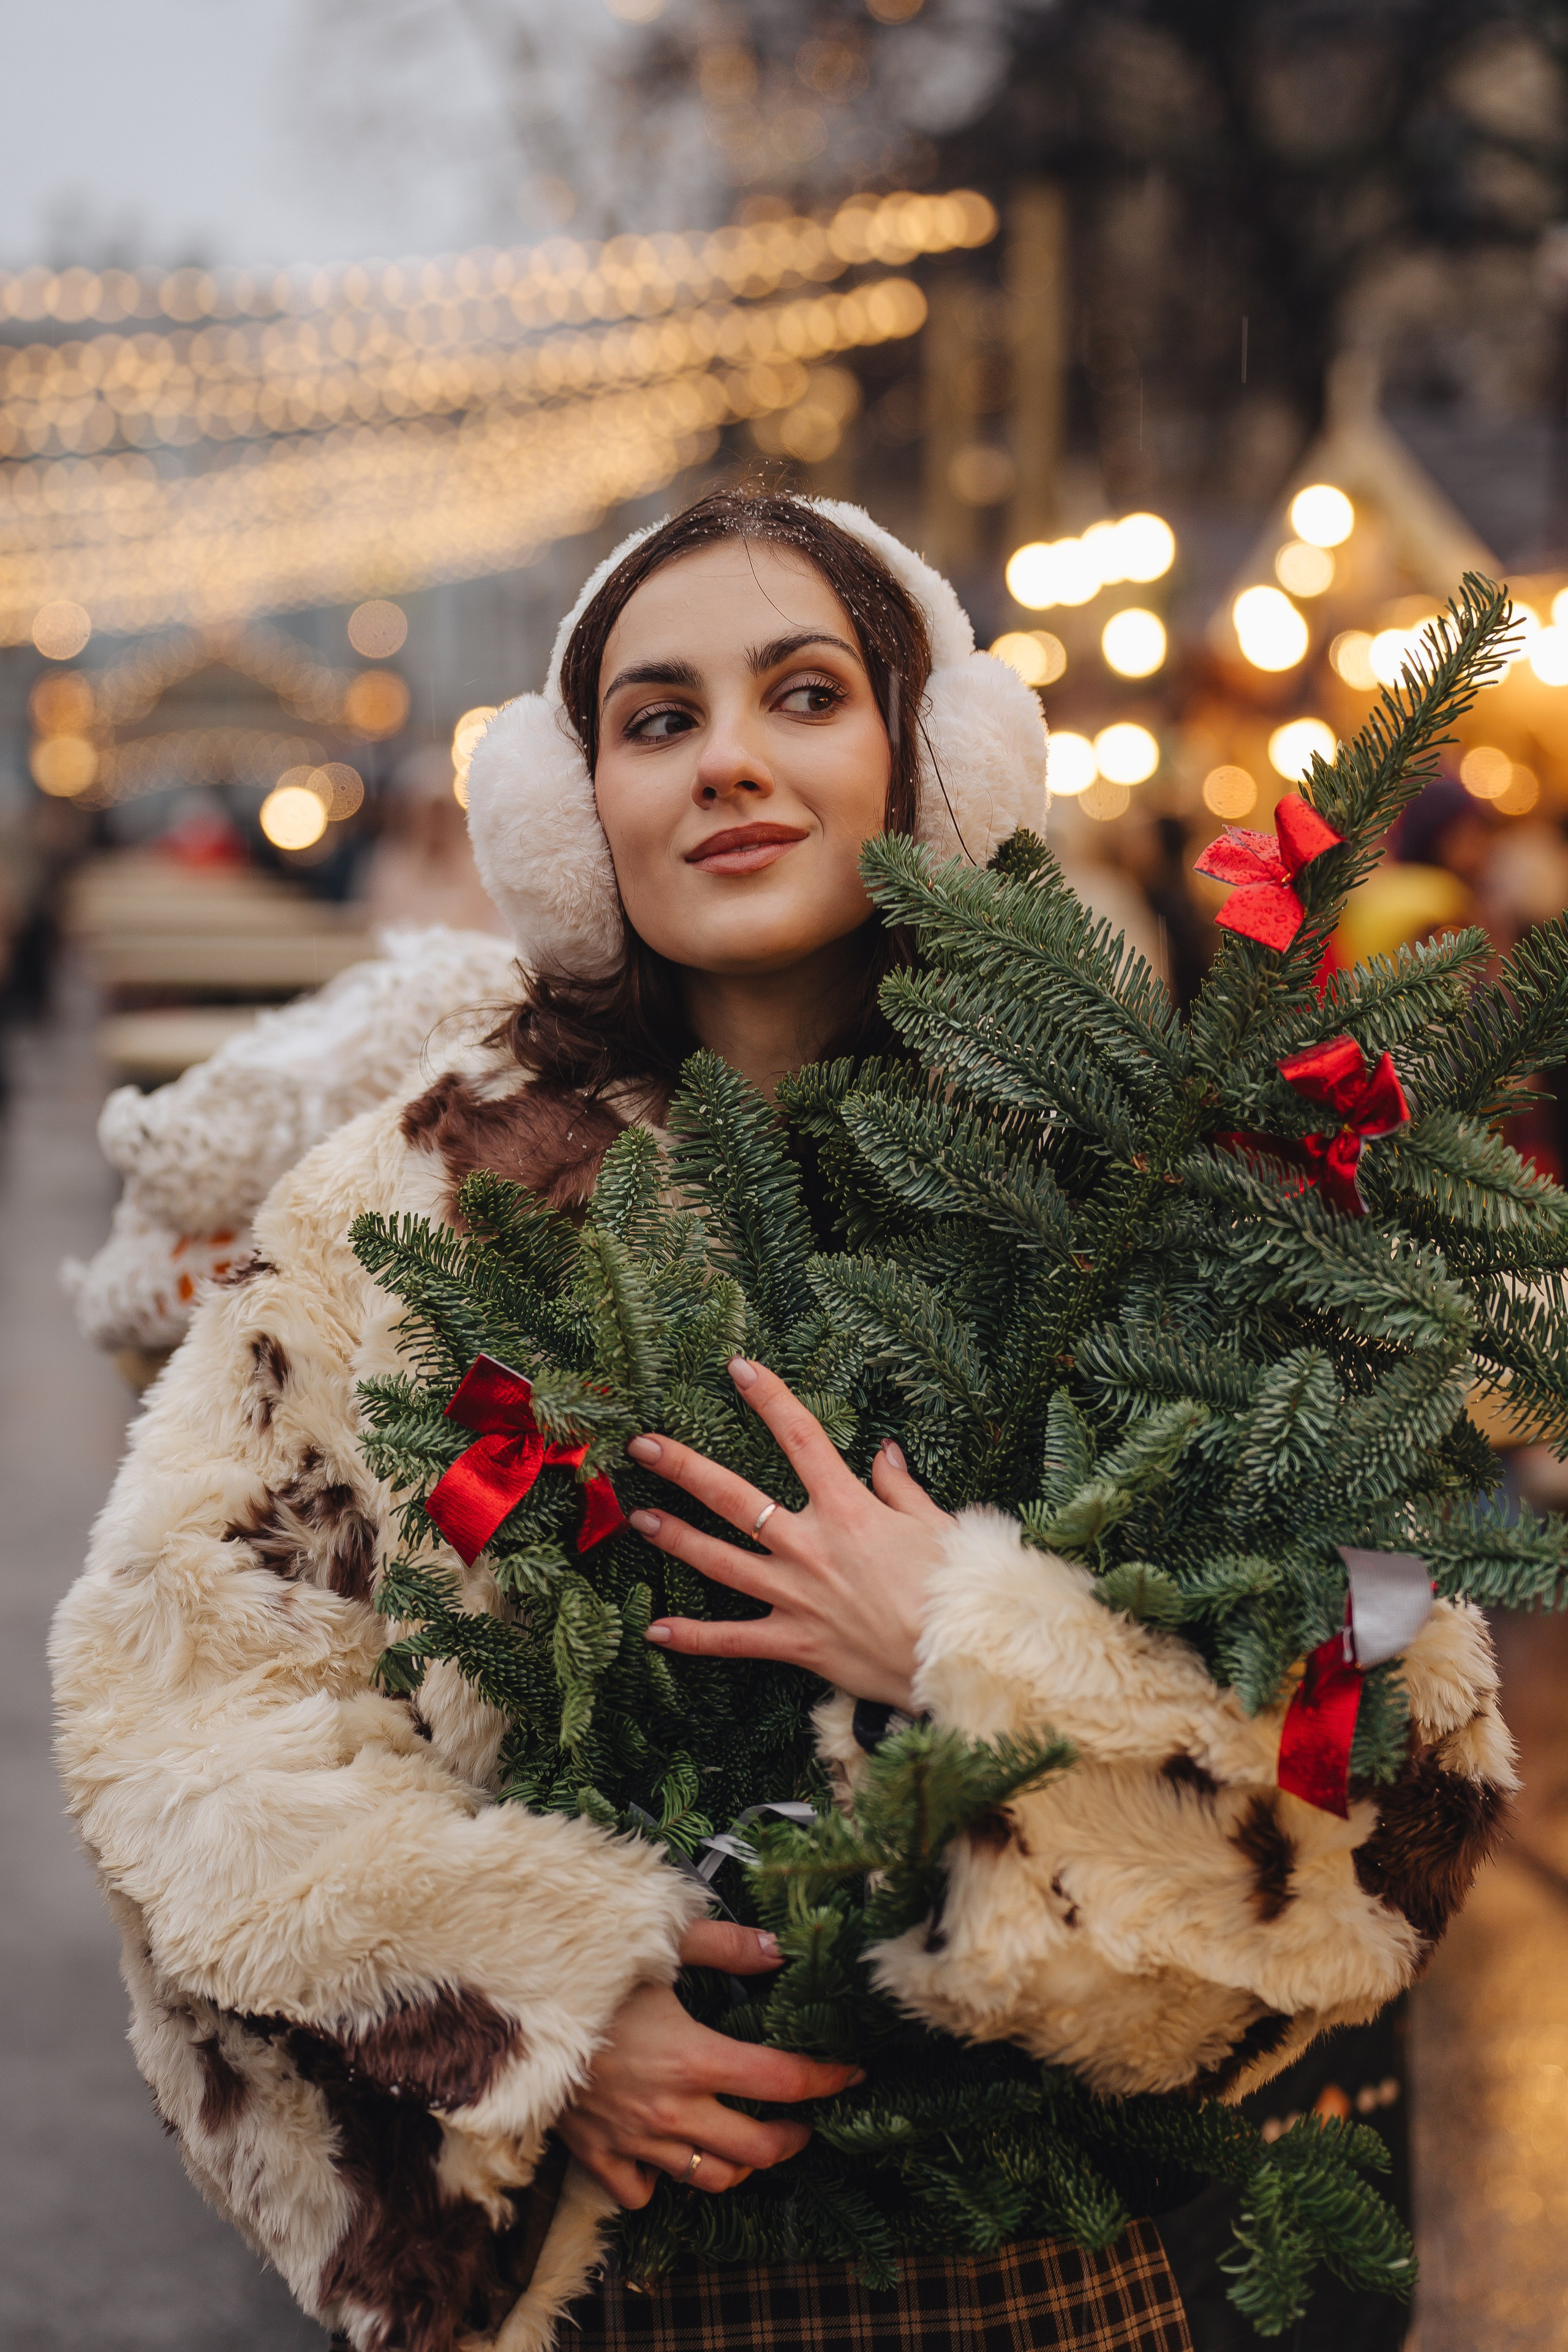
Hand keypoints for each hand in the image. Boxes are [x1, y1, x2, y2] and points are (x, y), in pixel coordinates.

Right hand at [556, 1919, 862, 2207]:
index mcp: (693, 2058)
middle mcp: (670, 2111)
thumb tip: (780, 1948)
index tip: (852, 2071)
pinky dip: (664, 2180)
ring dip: (741, 2164)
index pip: (782, 2082)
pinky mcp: (596, 2153)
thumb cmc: (584, 1971)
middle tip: (806, 2120)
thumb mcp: (657, 1944)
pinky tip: (672, 2153)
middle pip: (757, 2149)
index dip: (827, 2079)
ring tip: (753, 2141)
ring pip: (710, 2177)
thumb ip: (725, 1945)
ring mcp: (633, 2140)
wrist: (506, 2007)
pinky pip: (643, 2191)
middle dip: (793, 2137)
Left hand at [627, 1358, 950, 1711]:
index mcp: (849, 1509)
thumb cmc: (956, 1589)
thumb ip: (901, 1489)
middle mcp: (812, 1546)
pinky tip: (654, 1630)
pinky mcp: (795, 1642)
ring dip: (677, 1539)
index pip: (802, 1438)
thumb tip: (884, 1454)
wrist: (959, 1658)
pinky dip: (694, 1638)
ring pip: (721, 1562)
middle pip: (734, 1497)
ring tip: (638, 1519)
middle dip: (684, 1467)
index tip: (739, 1368)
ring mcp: (797, 1595)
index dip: (769, 1399)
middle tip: (643, 1446)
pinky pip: (734, 1639)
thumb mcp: (938, 1525)